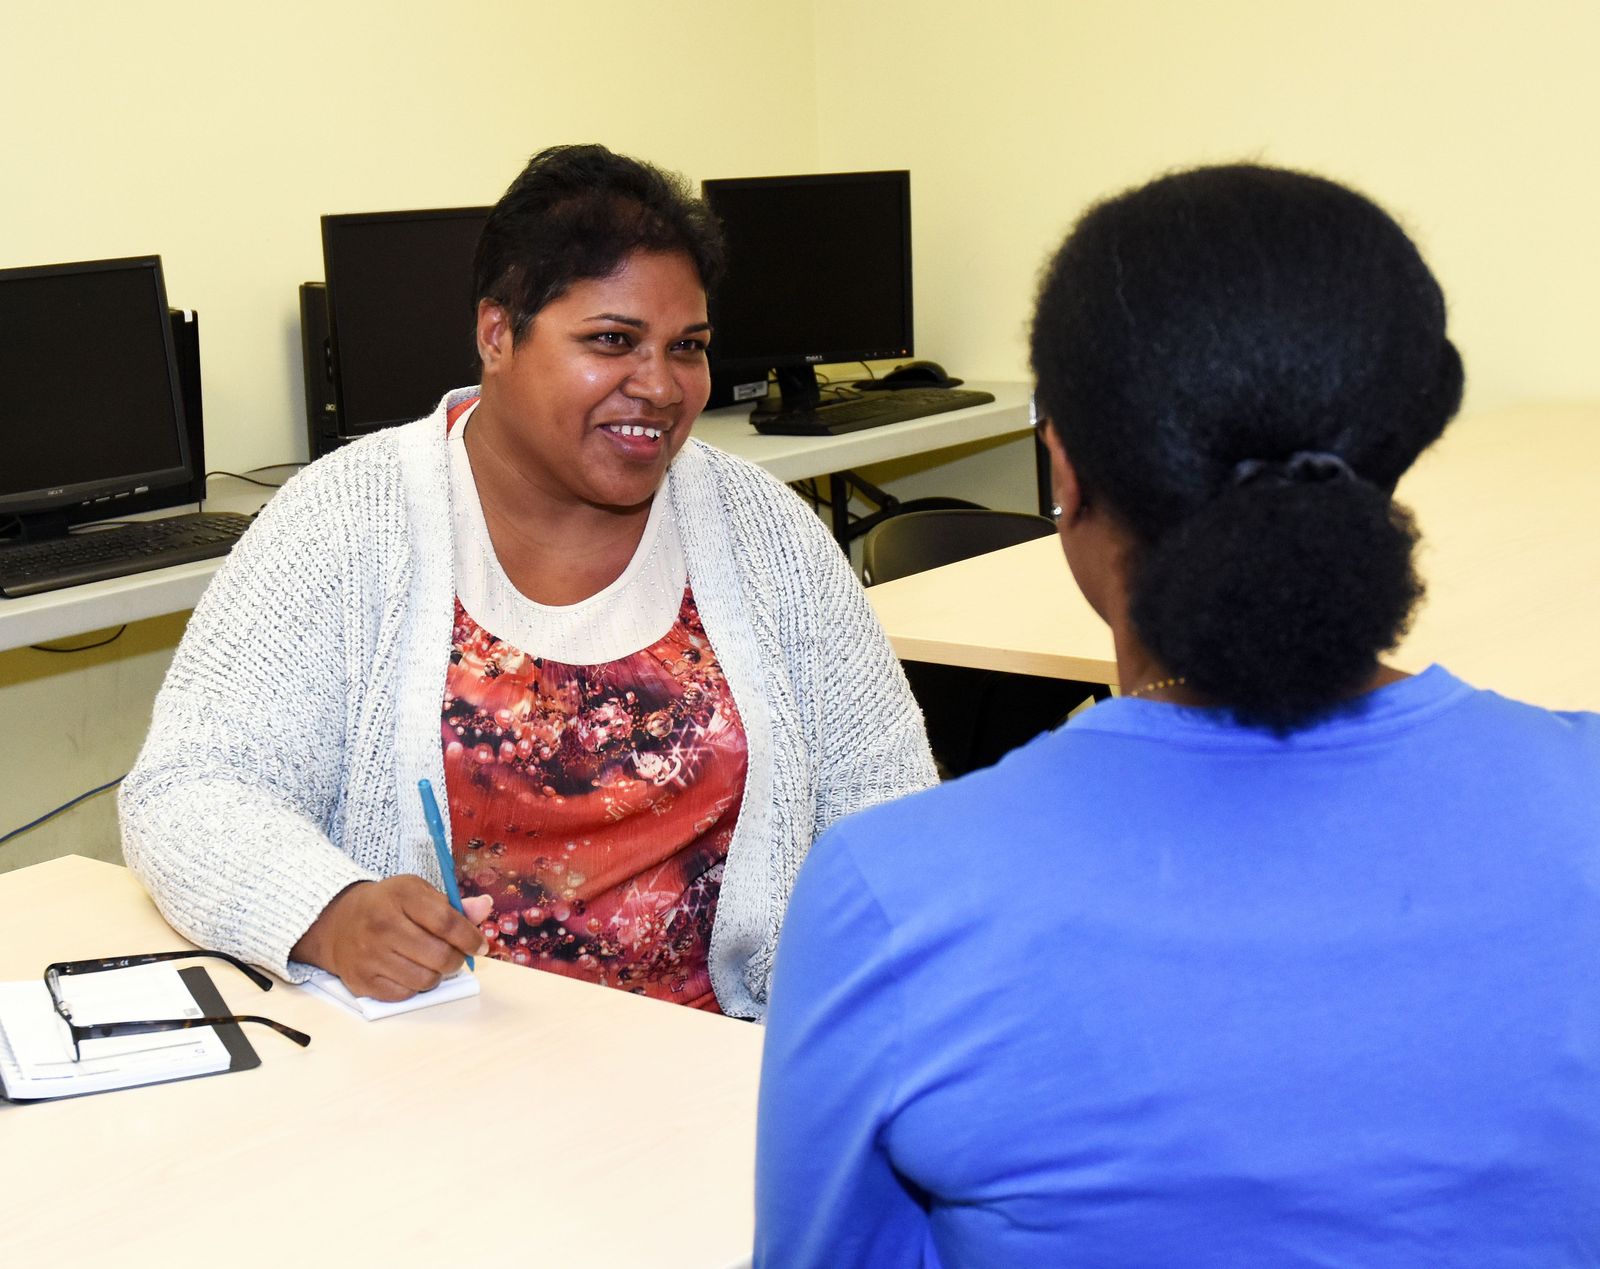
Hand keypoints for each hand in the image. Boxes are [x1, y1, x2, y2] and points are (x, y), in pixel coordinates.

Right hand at [292, 876, 491, 1000]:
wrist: (338, 922)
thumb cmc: (388, 906)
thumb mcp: (418, 893)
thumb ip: (454, 904)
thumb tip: (484, 907)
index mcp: (401, 895)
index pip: (446, 922)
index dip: (470, 937)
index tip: (480, 946)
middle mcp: (382, 924)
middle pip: (439, 955)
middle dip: (456, 959)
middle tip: (454, 955)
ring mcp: (370, 954)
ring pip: (426, 979)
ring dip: (437, 975)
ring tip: (430, 962)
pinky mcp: (362, 980)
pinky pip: (406, 994)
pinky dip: (415, 986)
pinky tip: (409, 971)